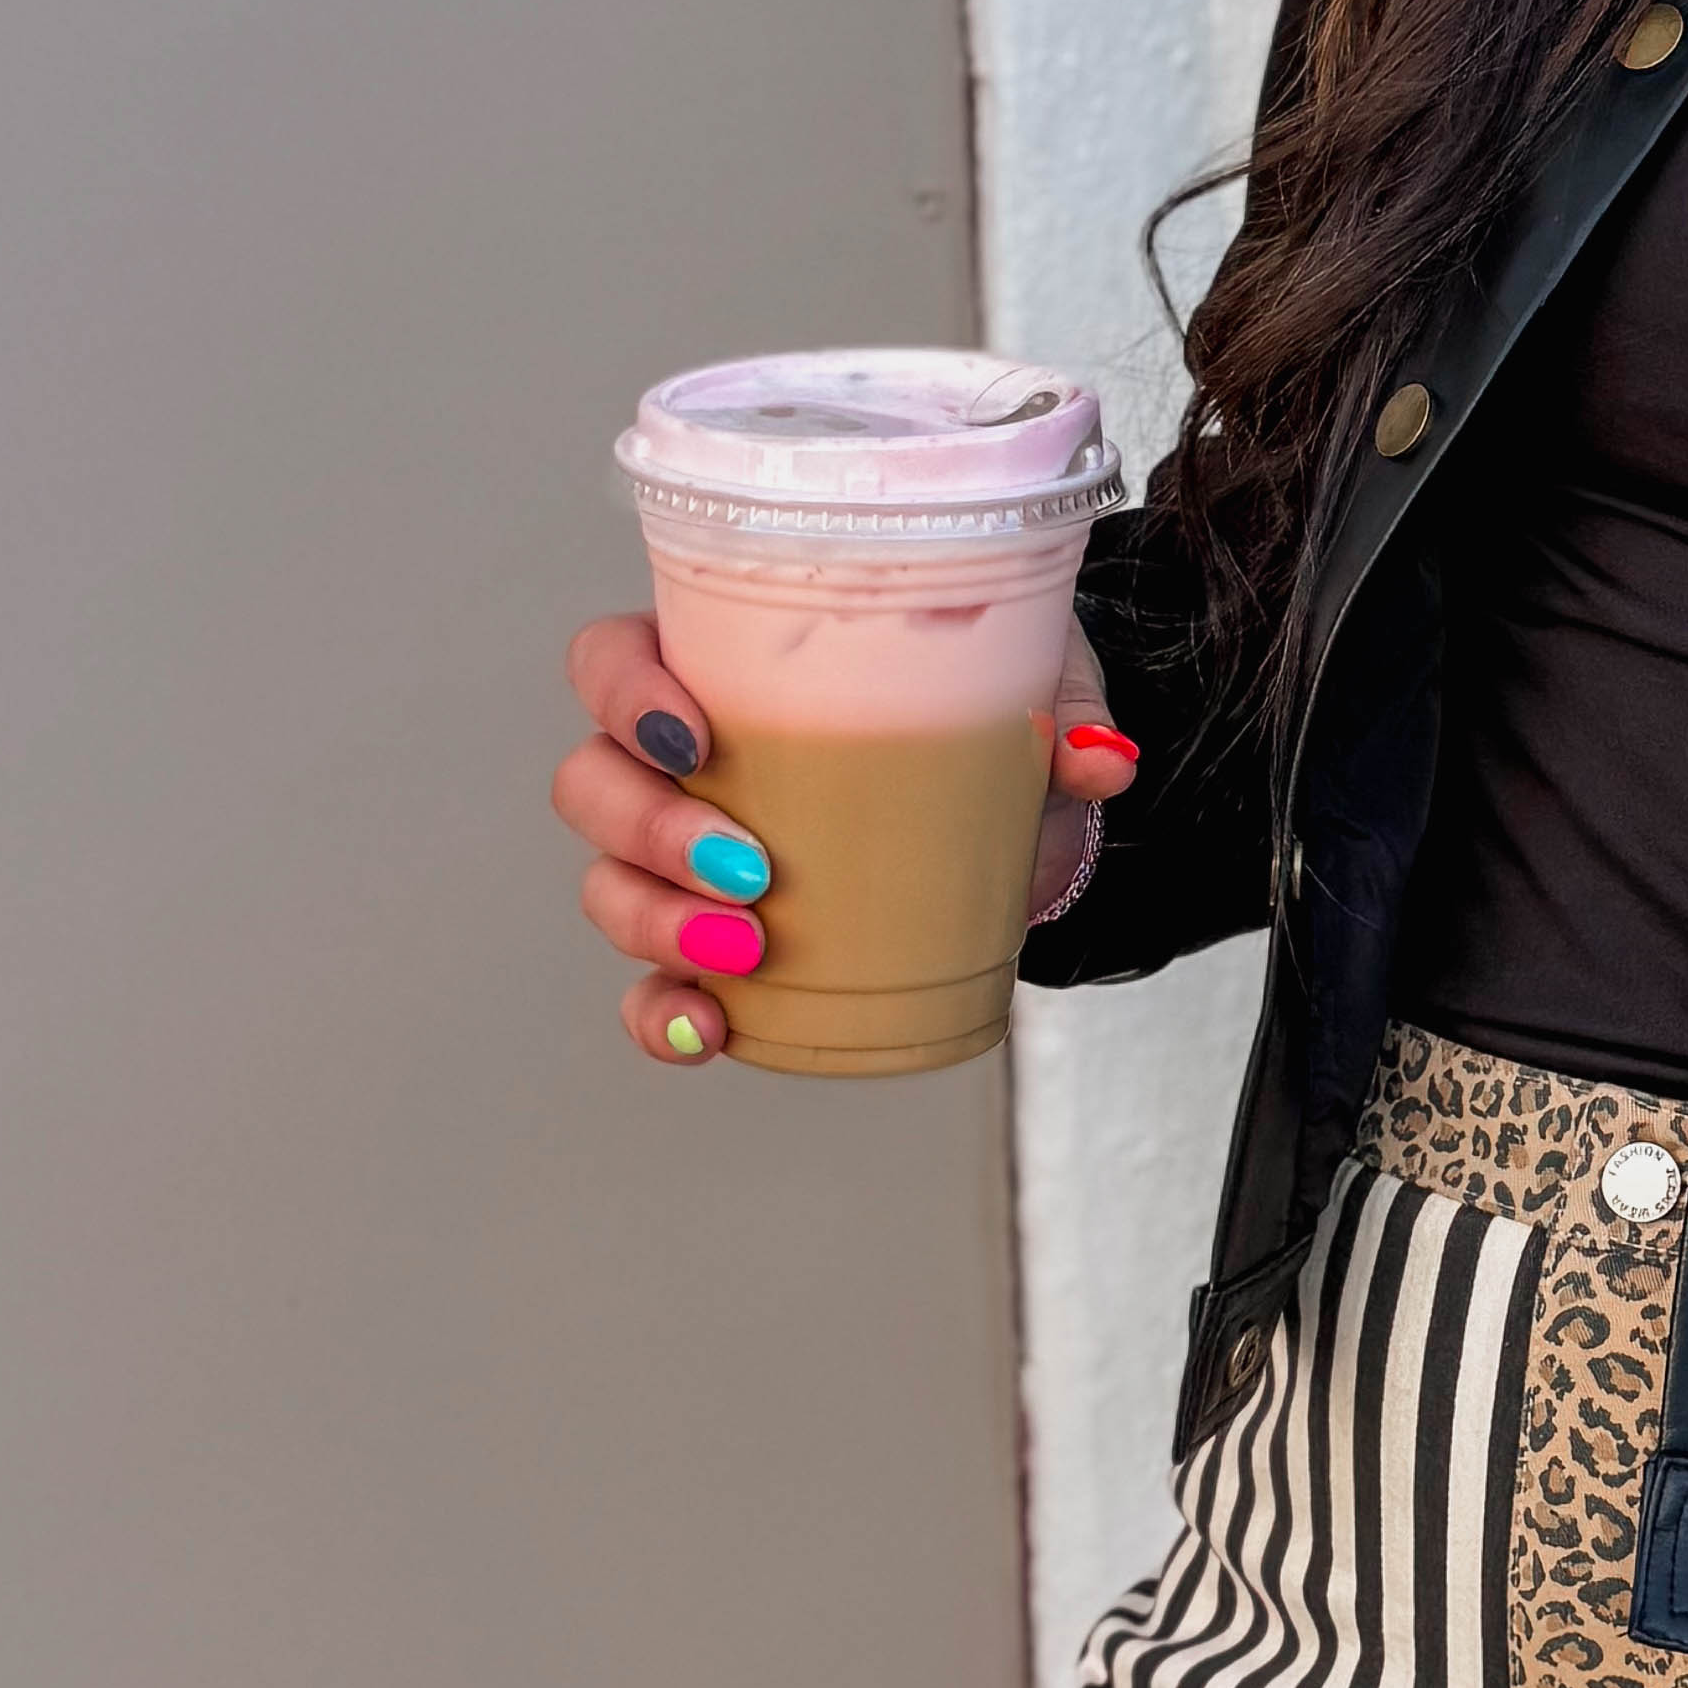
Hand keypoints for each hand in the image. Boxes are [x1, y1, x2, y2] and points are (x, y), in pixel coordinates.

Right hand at [554, 616, 1136, 1066]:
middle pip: (591, 784)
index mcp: (719, 666)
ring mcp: (678, 860)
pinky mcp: (711, 947)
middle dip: (650, 832)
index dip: (624, 694)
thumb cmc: (978, 715)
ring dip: (658, 924)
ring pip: (608, 886)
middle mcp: (675, 761)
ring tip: (746, 948)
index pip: (609, 659)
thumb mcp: (1022, 679)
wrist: (1013, 815)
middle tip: (749, 867)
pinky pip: (652, 988)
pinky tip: (712, 1028)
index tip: (694, 736)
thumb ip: (1059, 701)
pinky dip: (666, 1015)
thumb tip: (1096, 756)